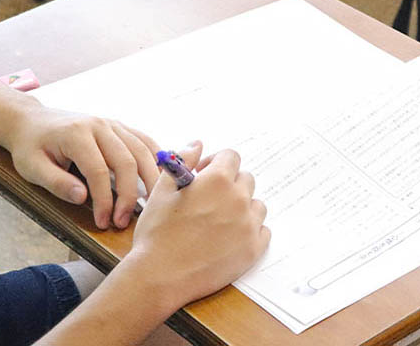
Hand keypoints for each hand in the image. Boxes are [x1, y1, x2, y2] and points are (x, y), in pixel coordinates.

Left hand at [5, 103, 159, 228]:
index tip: (103, 222)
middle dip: (128, 195)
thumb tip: (83, 198)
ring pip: (141, 150)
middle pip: (126, 161)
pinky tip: (159, 178)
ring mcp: (112, 124)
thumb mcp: (32, 168)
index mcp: (77, 134)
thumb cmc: (30, 146)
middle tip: (122, 222)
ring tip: (150, 206)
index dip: (104, 200)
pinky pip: (144, 141)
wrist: (31, 121)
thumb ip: (56, 183)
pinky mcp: (119, 127)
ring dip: (149, 180)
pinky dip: (155, 159)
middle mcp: (99, 125)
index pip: (98, 171)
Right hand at [126, 145, 270, 308]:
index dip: (216, 163)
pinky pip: (262, 231)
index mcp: (217, 180)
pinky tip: (229, 238)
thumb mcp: (162, 190)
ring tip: (218, 221)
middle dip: (229, 184)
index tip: (204, 176)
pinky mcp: (253, 250)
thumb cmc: (157, 233)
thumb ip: (182, 161)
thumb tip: (197, 144)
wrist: (160, 276)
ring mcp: (248, 226)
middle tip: (209, 201)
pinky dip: (250, 231)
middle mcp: (238, 199)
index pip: (231, 157)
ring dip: (241, 207)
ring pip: (256, 204)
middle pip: (246, 179)